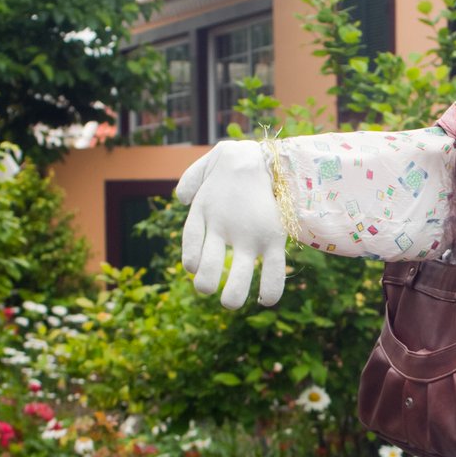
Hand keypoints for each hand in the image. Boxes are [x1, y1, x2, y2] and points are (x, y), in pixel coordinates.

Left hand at [173, 140, 289, 309]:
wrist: (265, 153)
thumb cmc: (235, 160)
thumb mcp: (207, 164)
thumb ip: (191, 180)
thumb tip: (183, 198)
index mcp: (204, 210)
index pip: (190, 242)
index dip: (190, 260)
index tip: (194, 268)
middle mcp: (223, 226)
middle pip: (207, 266)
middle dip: (205, 284)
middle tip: (208, 289)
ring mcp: (248, 235)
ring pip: (237, 275)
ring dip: (233, 295)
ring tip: (230, 303)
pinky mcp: (272, 238)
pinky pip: (272, 271)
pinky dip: (270, 290)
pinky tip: (265, 301)